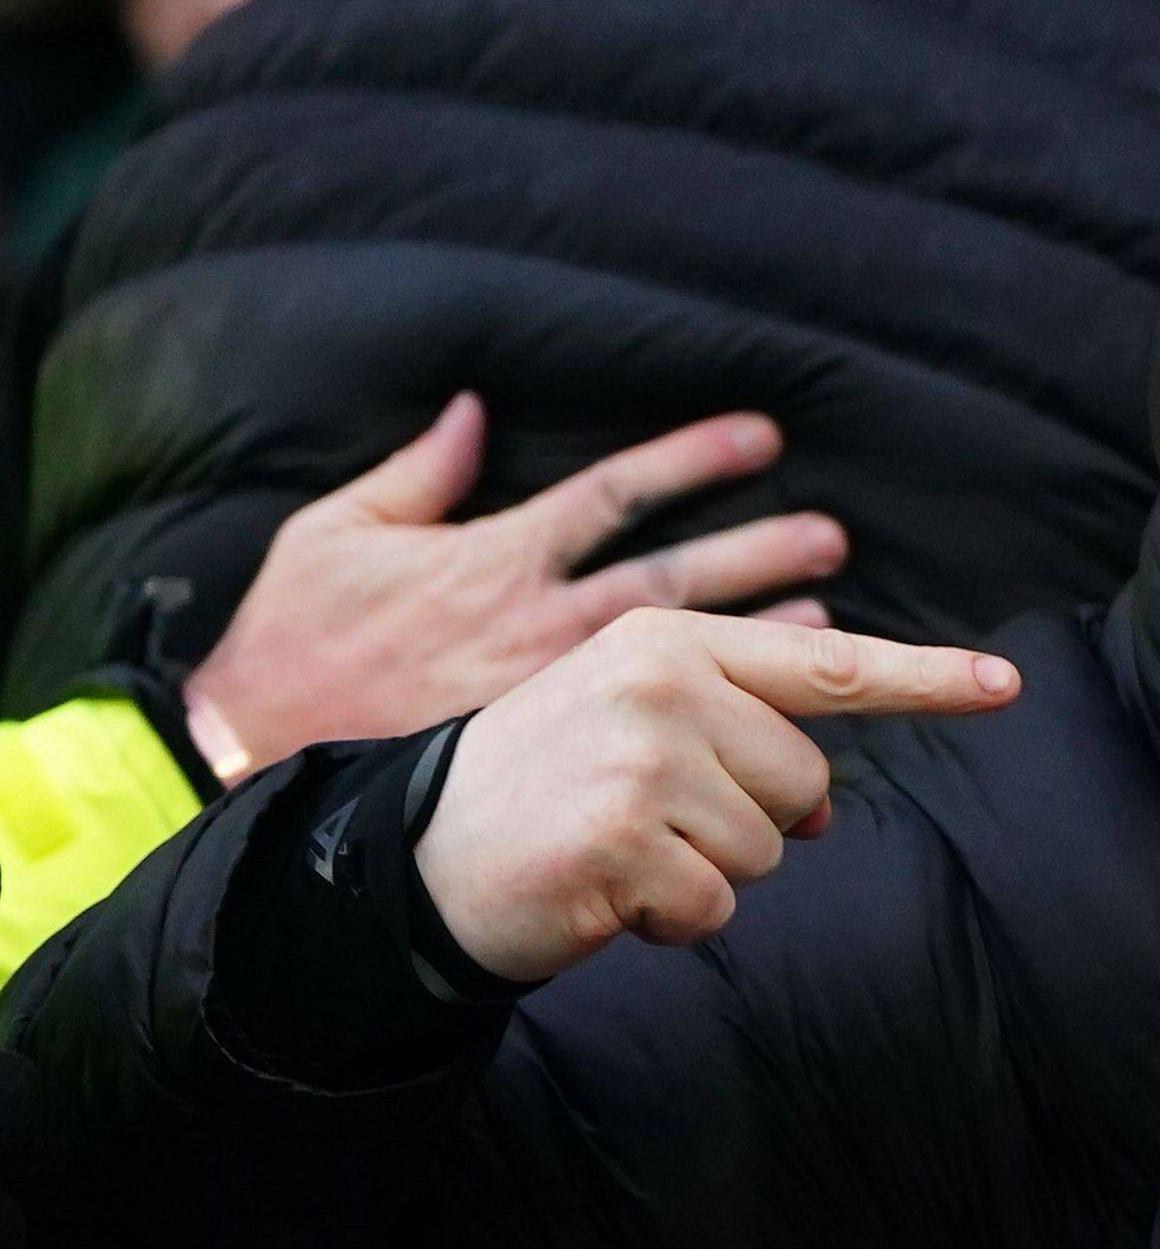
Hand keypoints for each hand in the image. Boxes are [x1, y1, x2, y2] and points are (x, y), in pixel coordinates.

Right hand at [182, 395, 849, 779]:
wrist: (240, 766)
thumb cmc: (288, 653)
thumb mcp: (335, 538)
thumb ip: (417, 475)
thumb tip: (466, 413)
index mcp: (496, 561)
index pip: (615, 493)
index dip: (693, 458)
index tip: (765, 437)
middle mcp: (541, 624)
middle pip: (682, 582)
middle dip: (764, 555)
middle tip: (831, 538)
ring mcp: (558, 709)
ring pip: (681, 687)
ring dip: (760, 698)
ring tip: (816, 677)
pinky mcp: (567, 801)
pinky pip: (674, 811)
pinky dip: (714, 827)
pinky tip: (729, 835)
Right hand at [413, 608, 1017, 982]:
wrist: (411, 856)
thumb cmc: (544, 789)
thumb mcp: (636, 725)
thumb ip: (742, 736)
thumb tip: (828, 804)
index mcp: (671, 643)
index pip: (829, 666)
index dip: (927, 678)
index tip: (1006, 684)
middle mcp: (662, 686)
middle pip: (803, 784)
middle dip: (743, 823)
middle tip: (642, 818)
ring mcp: (641, 761)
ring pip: (765, 852)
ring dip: (702, 876)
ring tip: (617, 851)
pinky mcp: (620, 840)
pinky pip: (713, 909)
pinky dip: (668, 924)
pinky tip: (604, 895)